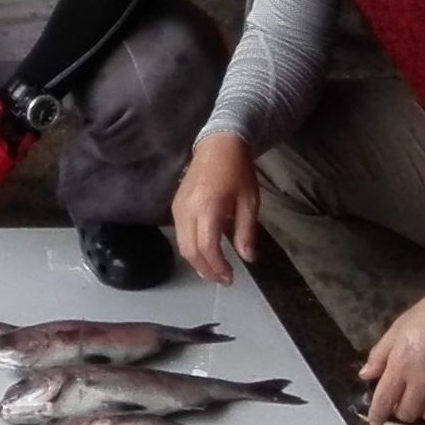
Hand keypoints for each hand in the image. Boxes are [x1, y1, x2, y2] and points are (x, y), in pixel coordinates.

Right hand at [173, 132, 260, 283]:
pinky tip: (203, 253)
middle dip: (206, 269)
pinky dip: (190, 249)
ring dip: (197, 262)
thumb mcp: (250, 201)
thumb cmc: (238, 171)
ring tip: (213, 270)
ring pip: (182, 245)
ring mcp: (178, 208)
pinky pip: (179, 234)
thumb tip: (247, 258)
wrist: (218, 145)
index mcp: (209, 207)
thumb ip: (246, 231)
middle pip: (191, 251)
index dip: (217, 267)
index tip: (230, 278)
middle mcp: (188, 210)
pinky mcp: (175, 206)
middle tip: (223, 279)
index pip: (207, 247)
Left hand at [357, 281, 424, 424]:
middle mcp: (423, 383)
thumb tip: (366, 375)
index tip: (375, 421)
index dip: (377, 415)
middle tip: (404, 399)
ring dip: (424, 409)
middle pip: (407, 414)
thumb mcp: (398, 328)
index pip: (383, 401)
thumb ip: (380, 355)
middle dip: (401, 410)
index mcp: (401, 366)